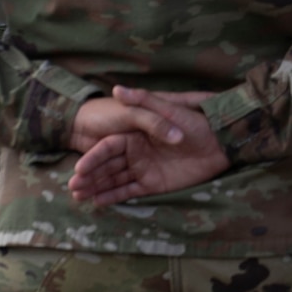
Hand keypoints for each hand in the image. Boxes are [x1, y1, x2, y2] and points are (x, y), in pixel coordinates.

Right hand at [68, 87, 229, 206]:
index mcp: (135, 135)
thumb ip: (144, 100)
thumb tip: (116, 89)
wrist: (219, 143)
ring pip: (114, 179)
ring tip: (78, 196)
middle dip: (88, 176)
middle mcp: (136, 152)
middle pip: (107, 166)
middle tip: (72, 187)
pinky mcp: (155, 183)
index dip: (93, 158)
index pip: (108, 148)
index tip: (79, 168)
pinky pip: (130, 191)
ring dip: (96, 187)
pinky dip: (114, 196)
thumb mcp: (169, 109)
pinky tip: (97, 202)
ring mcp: (144, 168)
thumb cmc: (194, 122)